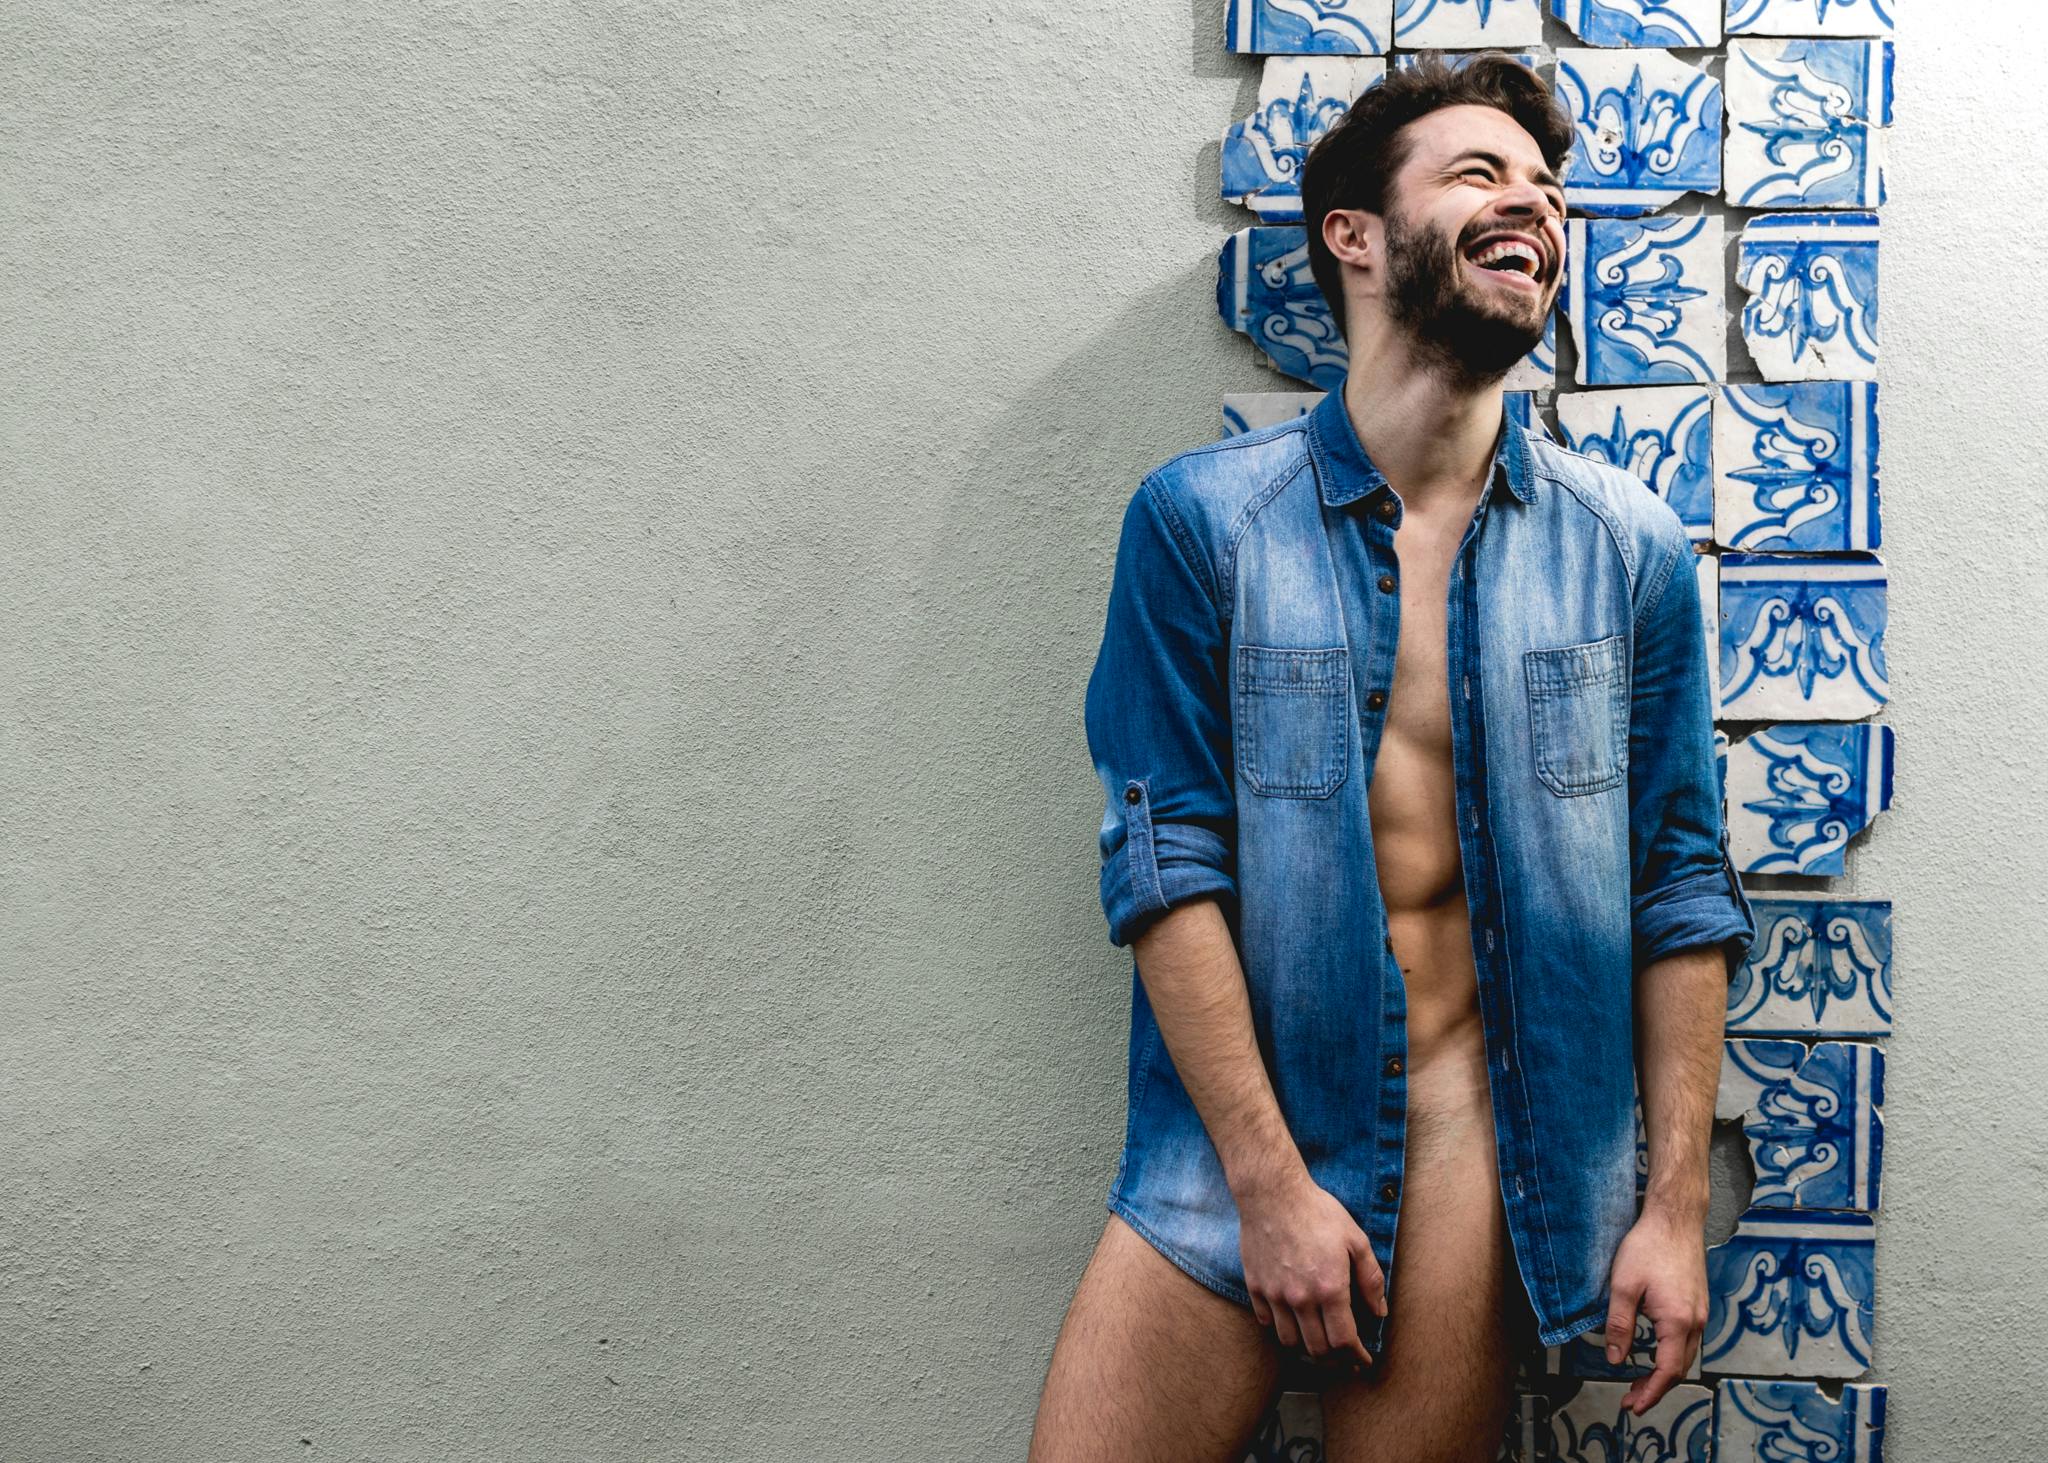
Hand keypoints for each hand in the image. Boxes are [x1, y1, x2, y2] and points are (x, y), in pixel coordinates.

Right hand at [1235, 1170, 1386, 1371]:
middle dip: (1335, 1361)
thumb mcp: (1356, 1240)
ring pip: (1290, 1342)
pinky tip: (1292, 1322)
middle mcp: (1300, 1298)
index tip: (1363, 1361)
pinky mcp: (1255, 1286)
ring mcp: (1275, 1294)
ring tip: (1319, 1345)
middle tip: (1345, 1360)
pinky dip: (1280, 1329)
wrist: (1272, 1193)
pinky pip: (1266, 1322)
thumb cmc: (1317, 1212)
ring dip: (1307, 1350)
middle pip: (1317, 1349)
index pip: (1344, 1342)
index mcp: (1329, 1288)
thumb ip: (1371, 1279)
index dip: (1356, 1357)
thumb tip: (1379, 1312)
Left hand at [1603, 1205, 1708, 1415]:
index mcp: (1677, 1321)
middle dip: (1655, 1389)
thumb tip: (1614, 1359)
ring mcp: (1700, 1313)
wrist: (1675, 1219)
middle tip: (1630, 1399)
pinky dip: (1672, 1356)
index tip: (1632, 1406)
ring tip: (1640, 1382)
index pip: (1667, 1372)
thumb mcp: (1622, 1285)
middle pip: (1679, 1369)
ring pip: (1686, 1356)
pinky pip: (1689, 1341)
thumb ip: (1618, 1325)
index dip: (1650, 1393)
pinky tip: (1656, 1354)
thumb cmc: (1648, 1246)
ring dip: (1664, 1374)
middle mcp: (1695, 1321)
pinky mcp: (1698, 1304)